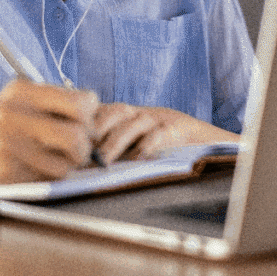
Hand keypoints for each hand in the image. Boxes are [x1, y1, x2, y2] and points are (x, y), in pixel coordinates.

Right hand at [0, 80, 98, 184]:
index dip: (90, 114)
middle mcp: (15, 114)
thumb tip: (97, 115)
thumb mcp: (20, 99)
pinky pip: (47, 178)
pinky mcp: (6, 171)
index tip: (83, 120)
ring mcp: (9, 145)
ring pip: (66, 163)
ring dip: (68, 165)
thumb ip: (55, 101)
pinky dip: (50, 174)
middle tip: (78, 147)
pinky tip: (37, 166)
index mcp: (23, 90)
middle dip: (84, 146)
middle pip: (77, 136)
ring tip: (55, 157)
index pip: (80, 102)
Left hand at [92, 104, 238, 164]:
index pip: (101, 110)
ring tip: (104, 160)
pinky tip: (139, 157)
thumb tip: (79, 165)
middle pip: (115, 111)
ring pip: (134, 121)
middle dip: (96, 128)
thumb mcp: (135, 144)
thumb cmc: (164, 147)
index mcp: (128, 115)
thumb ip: (112, 148)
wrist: (206, 141)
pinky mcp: (178, 127)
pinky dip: (149, 144)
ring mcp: (160, 118)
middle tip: (81, 151)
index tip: (69, 140)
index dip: (85, 122)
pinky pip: (161, 132)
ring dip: (116, 140)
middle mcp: (142, 113)